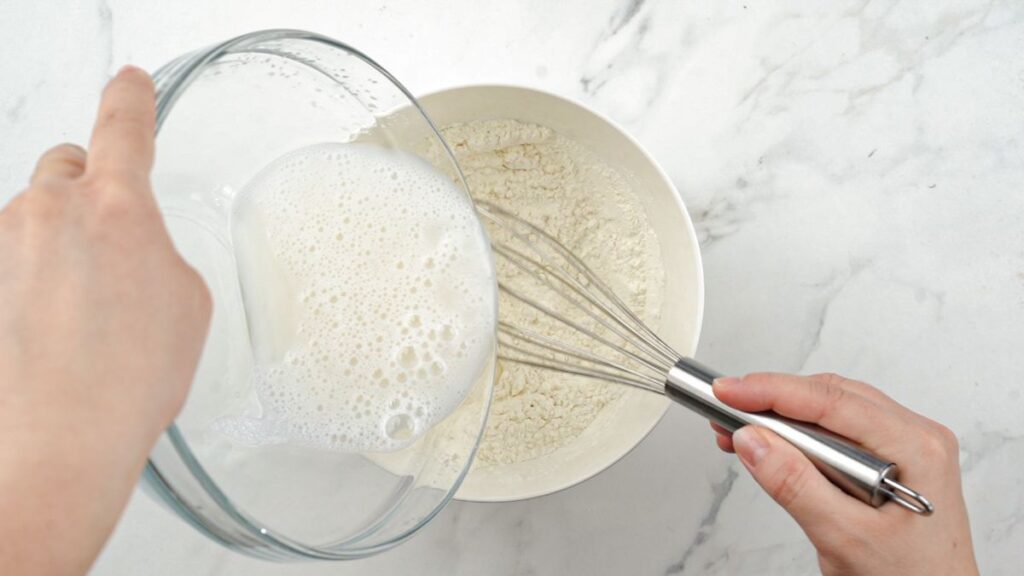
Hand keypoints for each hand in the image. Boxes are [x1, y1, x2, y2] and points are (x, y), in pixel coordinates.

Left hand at [0, 66, 210, 575]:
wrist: (59, 442)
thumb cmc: (127, 380)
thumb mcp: (186, 302)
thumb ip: (158, 250)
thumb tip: (134, 249)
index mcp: (114, 207)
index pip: (123, 124)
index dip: (131, 98)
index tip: (130, 83)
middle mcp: (48, 213)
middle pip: (65, 166)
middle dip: (88, 188)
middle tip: (112, 241)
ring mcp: (4, 247)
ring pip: (33, 215)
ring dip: (58, 240)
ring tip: (85, 310)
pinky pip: (12, 259)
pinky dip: (31, 278)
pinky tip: (54, 328)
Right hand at [711, 373, 978, 575]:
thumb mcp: (843, 537)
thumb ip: (795, 484)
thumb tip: (754, 440)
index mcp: (917, 448)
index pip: (831, 401)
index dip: (772, 391)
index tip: (729, 392)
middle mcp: (917, 438)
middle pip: (831, 396)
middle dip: (772, 400)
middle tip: (726, 408)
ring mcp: (907, 447)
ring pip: (832, 409)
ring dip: (783, 418)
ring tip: (741, 431)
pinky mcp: (892, 459)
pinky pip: (839, 430)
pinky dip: (801, 435)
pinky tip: (774, 446)